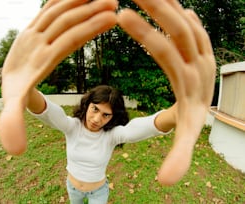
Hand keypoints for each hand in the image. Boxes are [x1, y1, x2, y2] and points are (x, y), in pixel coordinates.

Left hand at [0, 0, 117, 154]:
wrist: (4, 75)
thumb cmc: (14, 92)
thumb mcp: (12, 107)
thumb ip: (12, 124)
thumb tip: (14, 150)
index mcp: (39, 58)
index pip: (67, 40)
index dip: (90, 28)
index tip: (112, 18)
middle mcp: (37, 39)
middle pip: (66, 21)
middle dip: (91, 10)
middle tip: (115, 2)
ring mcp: (34, 29)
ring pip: (58, 9)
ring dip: (81, 0)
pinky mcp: (35, 24)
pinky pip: (50, 6)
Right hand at [118, 0, 215, 184]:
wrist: (211, 104)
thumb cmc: (193, 117)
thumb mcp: (186, 136)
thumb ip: (179, 157)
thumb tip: (167, 183)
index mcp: (189, 79)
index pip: (165, 52)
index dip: (144, 34)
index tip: (121, 15)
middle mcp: (199, 59)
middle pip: (178, 27)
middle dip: (155, 6)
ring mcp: (202, 48)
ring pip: (185, 19)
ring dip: (166, 2)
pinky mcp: (200, 43)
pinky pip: (192, 21)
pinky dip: (179, 8)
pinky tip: (167, 0)